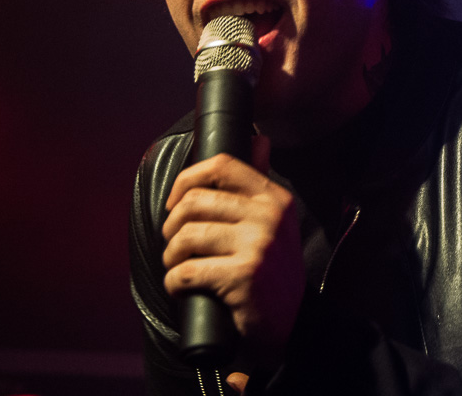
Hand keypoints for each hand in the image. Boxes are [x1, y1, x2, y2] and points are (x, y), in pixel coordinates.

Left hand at [162, 137, 303, 364]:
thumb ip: (262, 180)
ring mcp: (258, 245)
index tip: (174, 202)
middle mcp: (270, 216)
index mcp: (274, 198)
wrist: (290, 322)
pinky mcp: (244, 276)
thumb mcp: (276, 221)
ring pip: (186, 237)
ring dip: (171, 256)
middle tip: (174, 244)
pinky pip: (187, 271)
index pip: (222, 166)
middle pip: (194, 202)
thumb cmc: (273, 270)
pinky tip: (182, 288)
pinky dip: (174, 282)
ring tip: (177, 266)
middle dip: (171, 226)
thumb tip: (259, 139)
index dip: (187, 178)